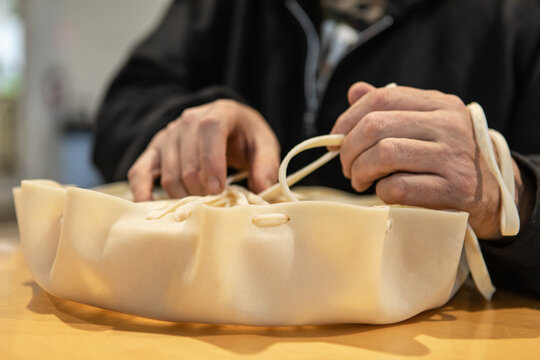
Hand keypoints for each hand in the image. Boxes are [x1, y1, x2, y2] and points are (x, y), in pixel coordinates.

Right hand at [128, 99, 279, 200]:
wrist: (229, 126)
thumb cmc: (247, 138)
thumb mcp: (265, 146)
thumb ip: (266, 166)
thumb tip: (263, 190)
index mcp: (220, 112)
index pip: (209, 130)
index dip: (211, 162)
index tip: (218, 189)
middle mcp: (189, 119)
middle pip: (187, 162)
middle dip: (201, 190)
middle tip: (215, 206)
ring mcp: (169, 134)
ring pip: (169, 174)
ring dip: (183, 197)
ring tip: (200, 207)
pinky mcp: (154, 150)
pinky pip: (140, 172)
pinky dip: (142, 191)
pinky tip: (150, 208)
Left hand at [332, 82, 524, 238]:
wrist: (494, 193)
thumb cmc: (448, 158)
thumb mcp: (427, 124)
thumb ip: (392, 107)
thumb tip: (354, 91)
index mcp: (439, 104)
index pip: (381, 97)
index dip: (347, 118)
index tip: (336, 139)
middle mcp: (448, 125)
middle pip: (375, 125)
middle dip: (348, 149)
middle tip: (346, 166)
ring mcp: (453, 156)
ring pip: (384, 153)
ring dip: (360, 170)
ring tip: (359, 181)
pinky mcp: (453, 189)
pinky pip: (398, 186)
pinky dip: (381, 192)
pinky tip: (384, 194)